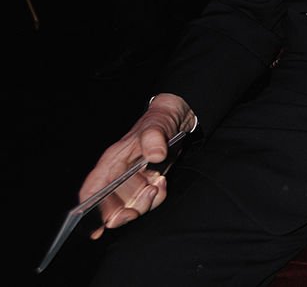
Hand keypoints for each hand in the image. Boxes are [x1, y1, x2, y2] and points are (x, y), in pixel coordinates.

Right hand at [78, 94, 195, 237]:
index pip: (92, 189)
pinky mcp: (148, 184)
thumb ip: (153, 138)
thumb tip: (156, 155)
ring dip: (144, 203)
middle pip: (110, 207)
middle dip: (121, 215)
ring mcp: (133, 182)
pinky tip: (162, 182)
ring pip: (131, 207)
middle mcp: (119, 176)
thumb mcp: (155, 125)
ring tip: (156, 185)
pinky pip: (149, 201)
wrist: (175, 121)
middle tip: (134, 212)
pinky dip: (157, 197)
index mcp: (112, 163)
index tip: (95, 227)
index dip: (89, 210)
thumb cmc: (157, 121)